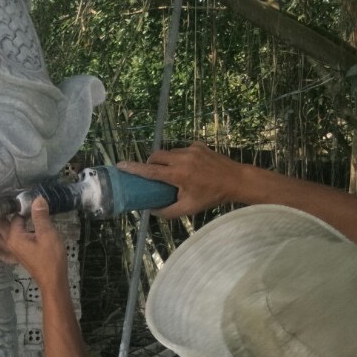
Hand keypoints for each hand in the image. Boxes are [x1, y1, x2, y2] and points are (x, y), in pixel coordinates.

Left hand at [0, 196, 67, 290]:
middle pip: (1, 227)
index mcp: (14, 236)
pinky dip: (0, 247)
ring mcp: (12, 252)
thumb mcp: (48, 234)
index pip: (15, 217)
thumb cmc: (50, 257)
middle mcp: (9, 244)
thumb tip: (37, 199)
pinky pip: (4, 252)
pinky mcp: (17, 259)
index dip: (21, 208)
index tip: (26, 200)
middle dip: (1, 215)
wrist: (53, 280)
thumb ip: (40, 216)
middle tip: (3, 204)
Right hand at [117, 143, 240, 217]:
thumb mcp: (189, 208)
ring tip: (174, 173)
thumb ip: (167, 211)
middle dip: (150, 163)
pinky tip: (190, 167)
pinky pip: (181, 150)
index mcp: (178, 174)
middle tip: (154, 174)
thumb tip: (152, 210)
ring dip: (166, 161)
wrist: (236, 180)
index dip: (133, 168)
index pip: (150, 171)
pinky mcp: (198, 145)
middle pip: (156, 156)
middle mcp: (182, 158)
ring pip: (168, 152)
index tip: (120, 165)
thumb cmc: (211, 196)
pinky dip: (180, 158)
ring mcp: (190, 149)